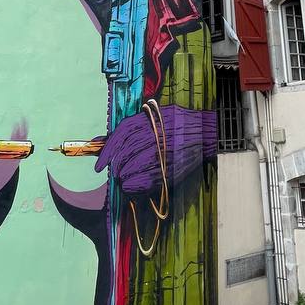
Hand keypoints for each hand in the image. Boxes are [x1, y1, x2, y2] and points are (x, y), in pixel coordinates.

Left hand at [94, 106, 209, 194]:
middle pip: (127, 152)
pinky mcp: (172, 166)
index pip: (122, 134)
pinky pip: (149, 179)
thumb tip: (100, 141)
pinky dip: (135, 185)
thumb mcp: (154, 117)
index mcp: (151, 119)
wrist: (206, 132)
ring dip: (124, 176)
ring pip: (135, 167)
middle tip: (113, 173)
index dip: (107, 151)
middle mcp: (157, 133)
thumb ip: (128, 129)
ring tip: (122, 179)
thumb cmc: (177, 123)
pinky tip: (131, 186)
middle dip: (116, 166)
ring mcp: (165, 150)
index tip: (98, 166)